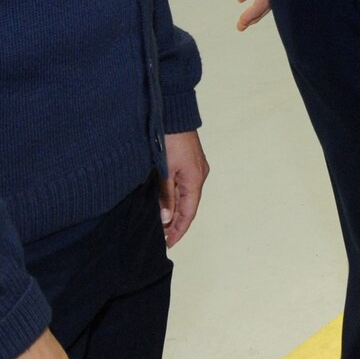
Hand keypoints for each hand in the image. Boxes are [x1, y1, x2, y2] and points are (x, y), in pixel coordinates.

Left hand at [160, 130, 209, 246]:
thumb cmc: (169, 140)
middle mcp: (199, 176)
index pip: (188, 214)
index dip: (178, 230)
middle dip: (175, 223)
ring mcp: (196, 168)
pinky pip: (183, 186)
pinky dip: (175, 198)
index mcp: (195, 180)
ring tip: (160, 223)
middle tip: (160, 237)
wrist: (174, 114)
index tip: (167, 243)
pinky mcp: (189, 162)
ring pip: (185, 197)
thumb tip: (166, 219)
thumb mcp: (165, 170)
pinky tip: (165, 202)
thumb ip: (166, 196)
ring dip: (174, 211)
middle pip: (188, 207)